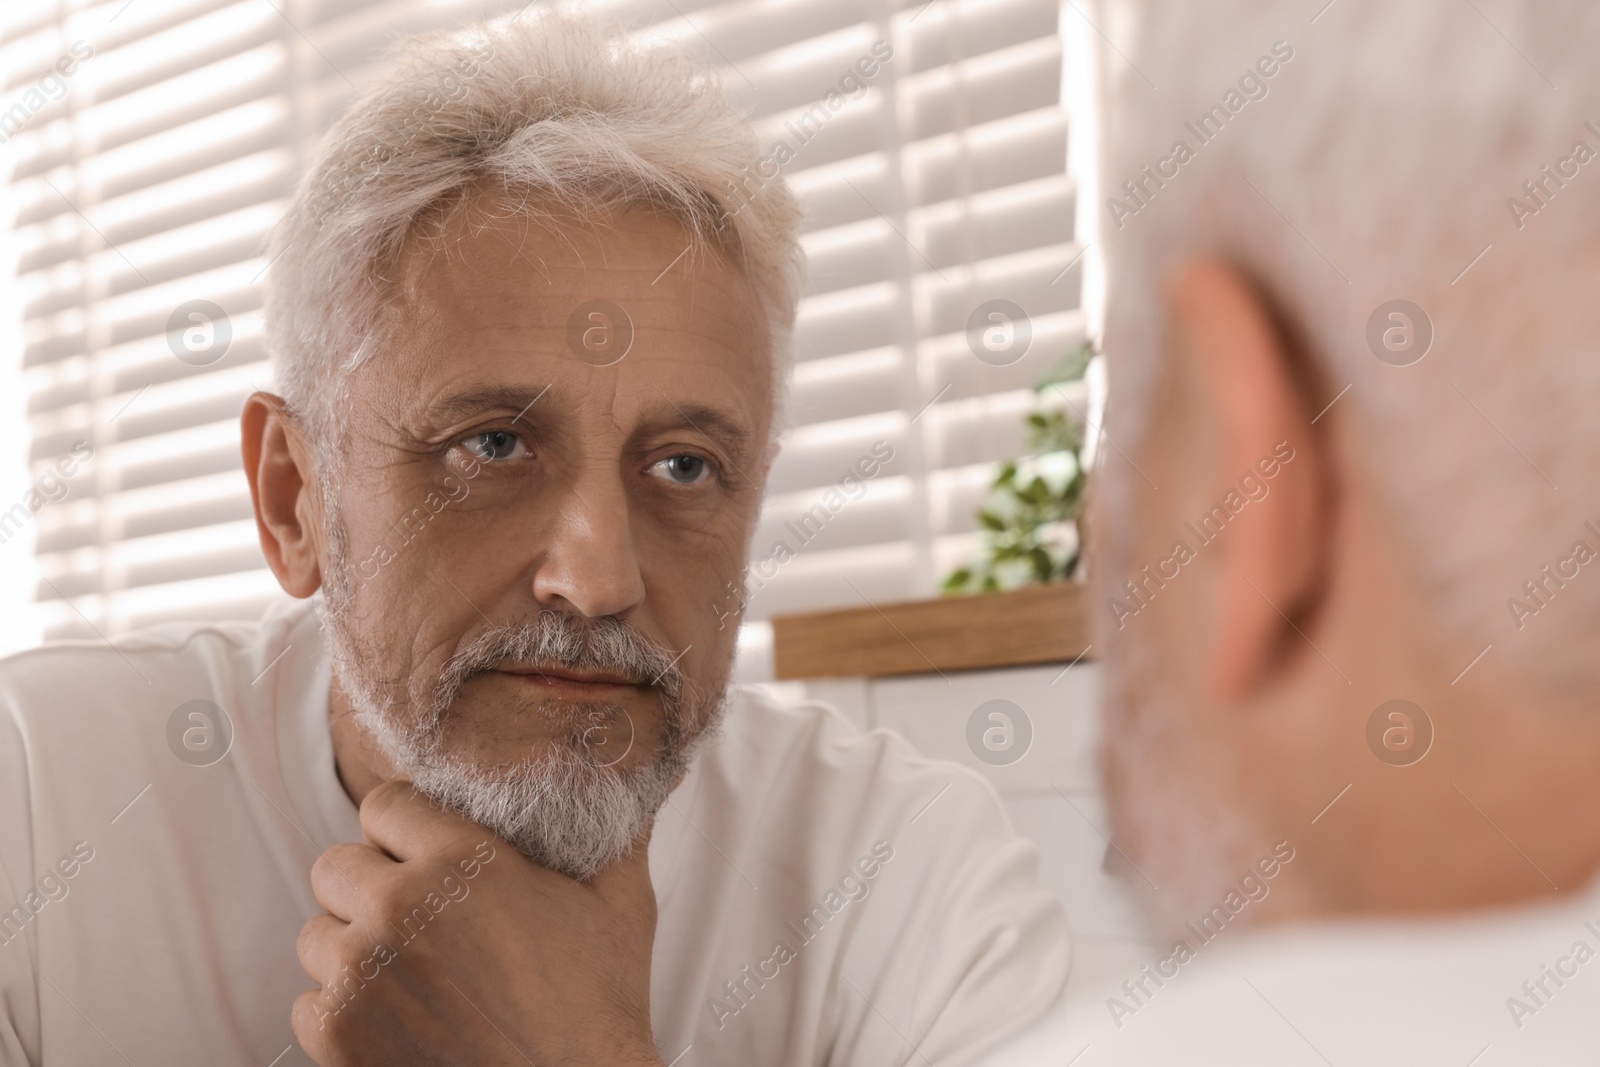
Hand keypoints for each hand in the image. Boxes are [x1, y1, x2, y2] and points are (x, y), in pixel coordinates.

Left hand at [291, 780, 663, 1065]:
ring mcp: (361, 974)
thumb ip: (613, 833)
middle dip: (370, 884)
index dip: (405, 827)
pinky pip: (308, 1002)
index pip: (384, 805)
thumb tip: (625, 786)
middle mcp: (399, 907)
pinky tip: (395, 1019)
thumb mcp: (622, 903)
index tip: (423, 852)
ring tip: (407, 972)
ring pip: (316, 935)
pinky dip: (340, 1011)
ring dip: (351, 949)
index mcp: (463, 860)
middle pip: (335, 865)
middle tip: (415, 917)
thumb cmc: (600, 1007)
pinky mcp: (340, 1036)